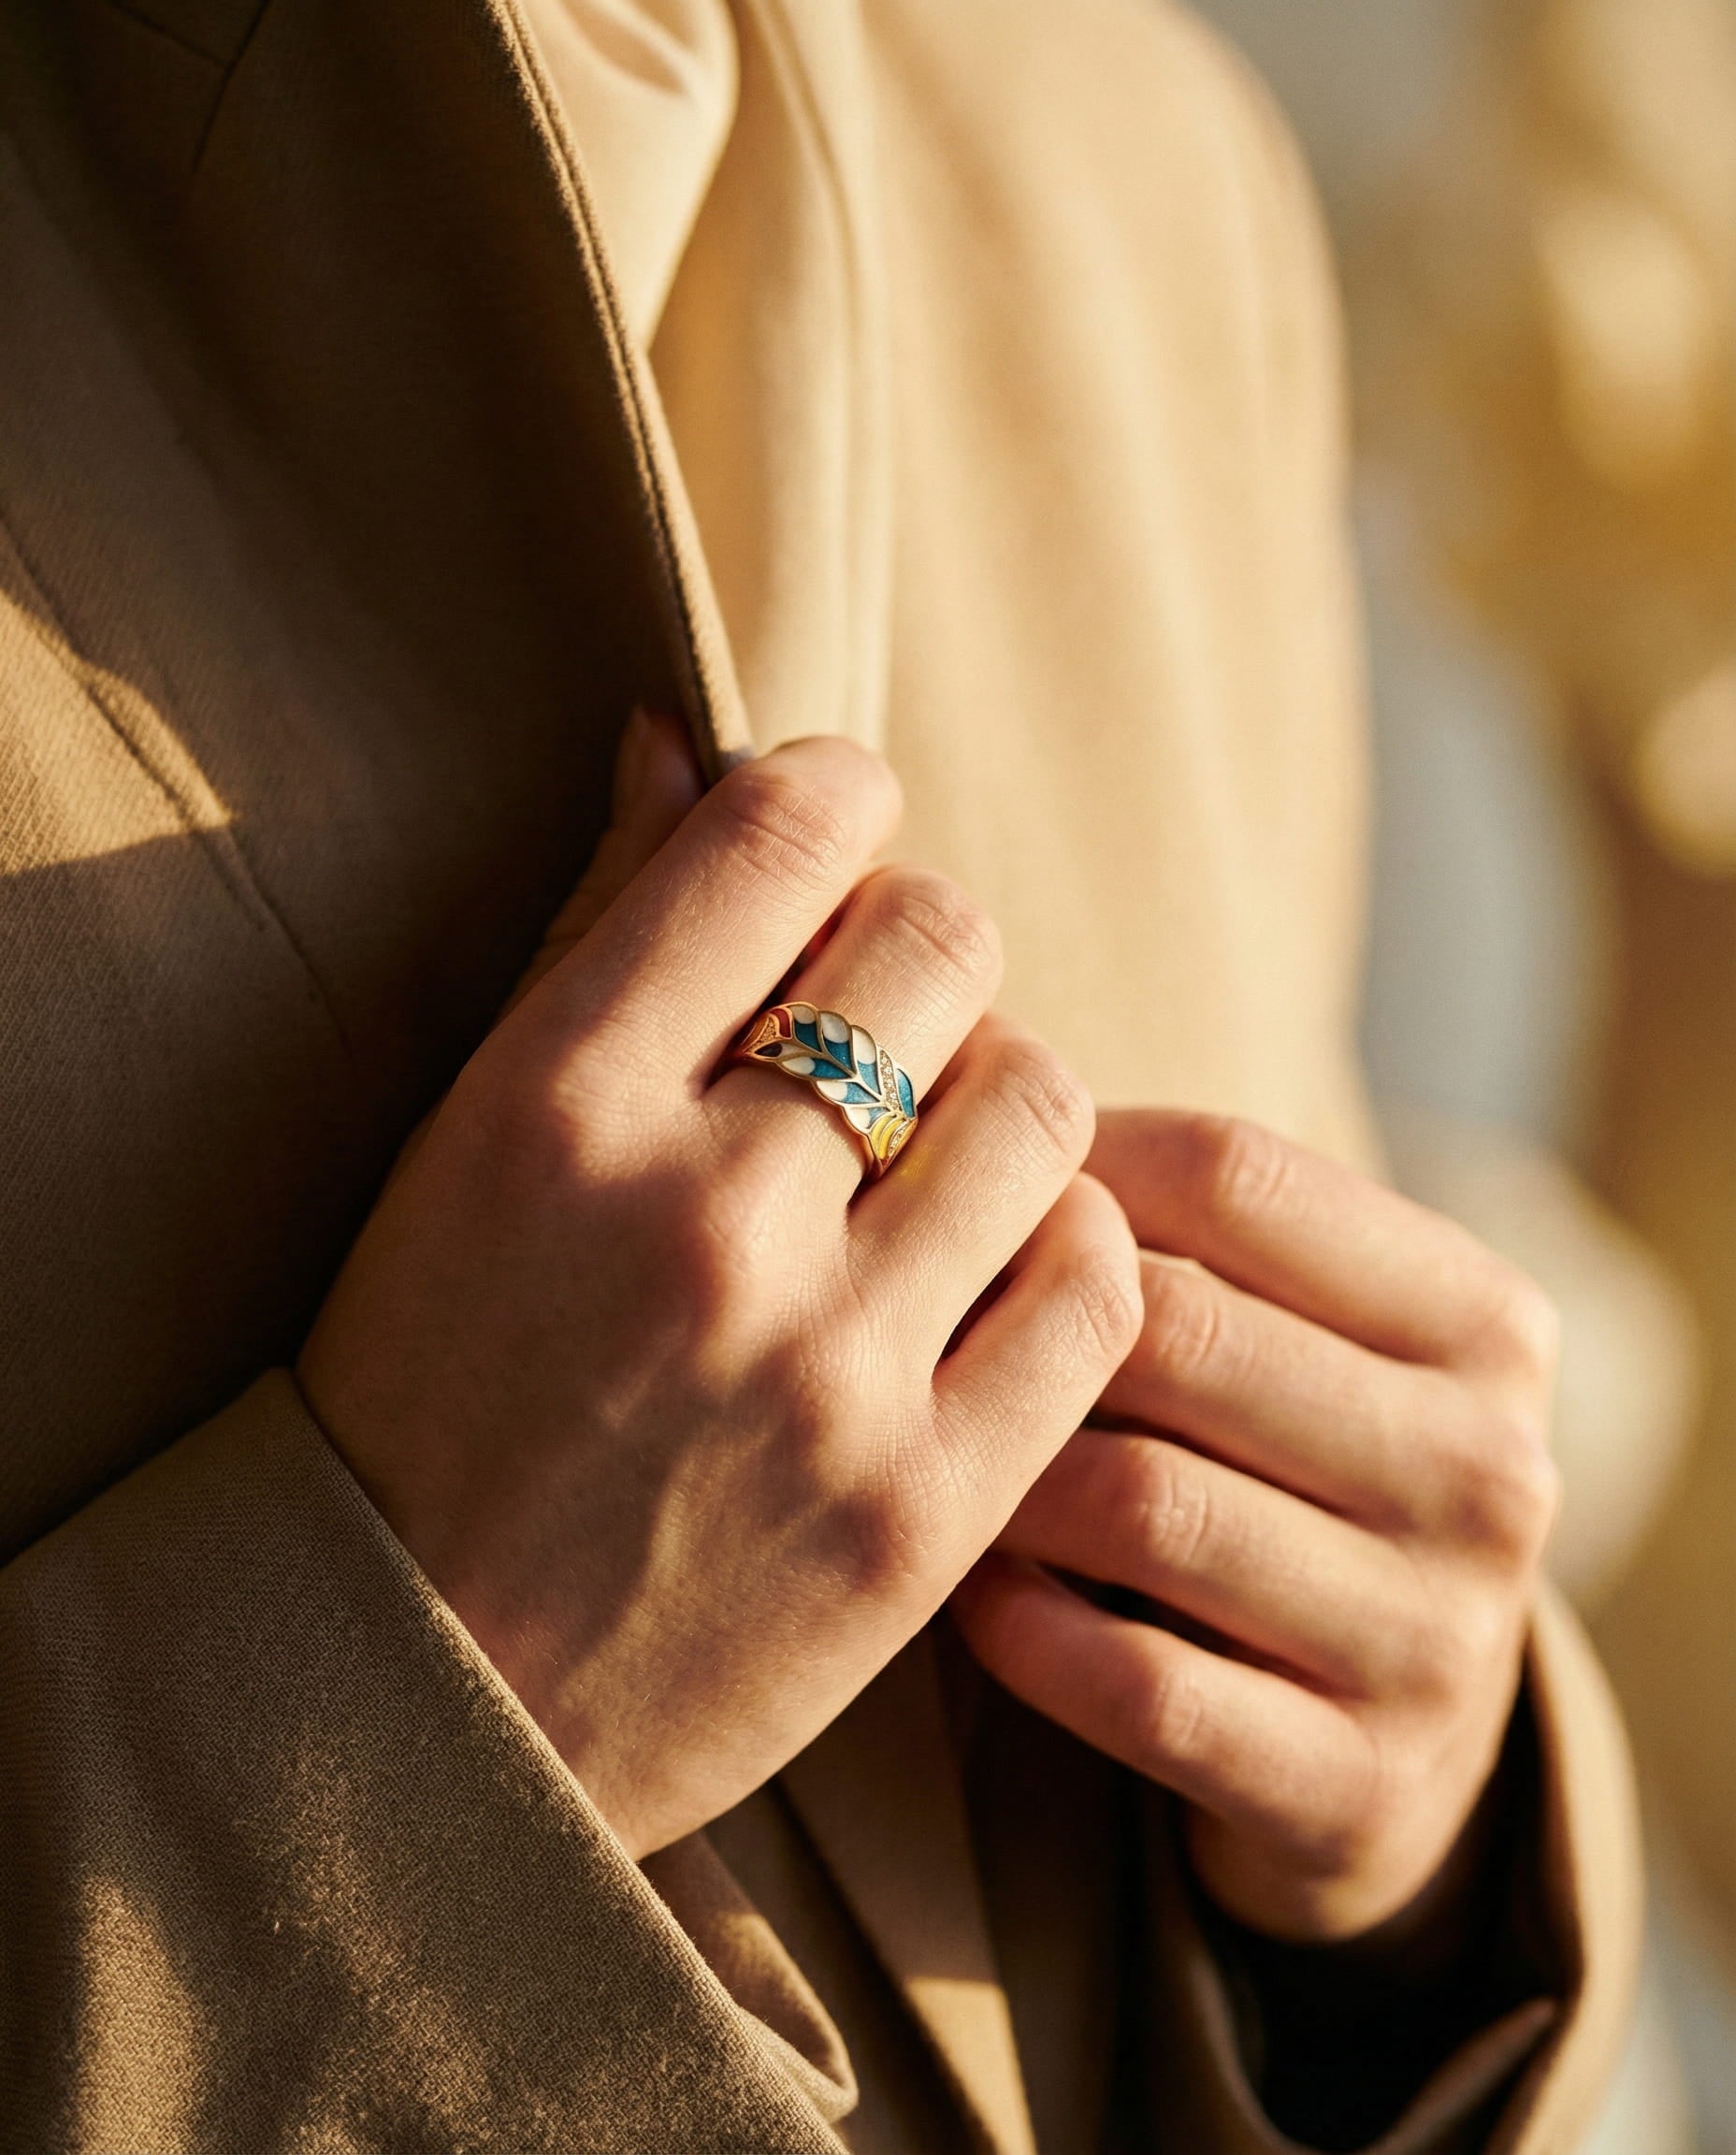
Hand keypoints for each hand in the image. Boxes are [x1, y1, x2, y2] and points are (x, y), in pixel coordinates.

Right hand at [299, 716, 1140, 1859]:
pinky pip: (1094, 1286)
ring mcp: (825, 1371)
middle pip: (946, 943)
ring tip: (933, 1166)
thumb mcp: (458, 1142)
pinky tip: (990, 1272)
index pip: (787, 827)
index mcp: (556, 1101)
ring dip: (1001, 1103)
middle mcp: (701, 1217)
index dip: (836, 804)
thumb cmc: (422, 1385)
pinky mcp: (924, 1510)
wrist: (421, 1699)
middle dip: (926, 956)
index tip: (827, 852)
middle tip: (883, 1027)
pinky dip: (1063, 1247)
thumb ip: (587, 932)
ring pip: (1043, 1100)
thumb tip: (686, 739)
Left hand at [951, 1109, 1559, 1943]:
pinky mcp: (1356, 1789)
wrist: (1383, 1747)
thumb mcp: (1294, 1337)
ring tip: (924, 1454)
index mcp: (1486, 1322)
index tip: (960, 1187)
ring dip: (998, 1476)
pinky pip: (1133, 1684)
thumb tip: (964, 1091)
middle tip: (900, 1329)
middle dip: (1012, 1324)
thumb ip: (1182, 1226)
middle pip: (1176, 1331)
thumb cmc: (1286, 1476)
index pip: (1233, 1174)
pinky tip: (977, 1591)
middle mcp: (1493, 1474)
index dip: (1065, 1164)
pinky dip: (1023, 1629)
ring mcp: (1437, 1642)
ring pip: (1142, 1504)